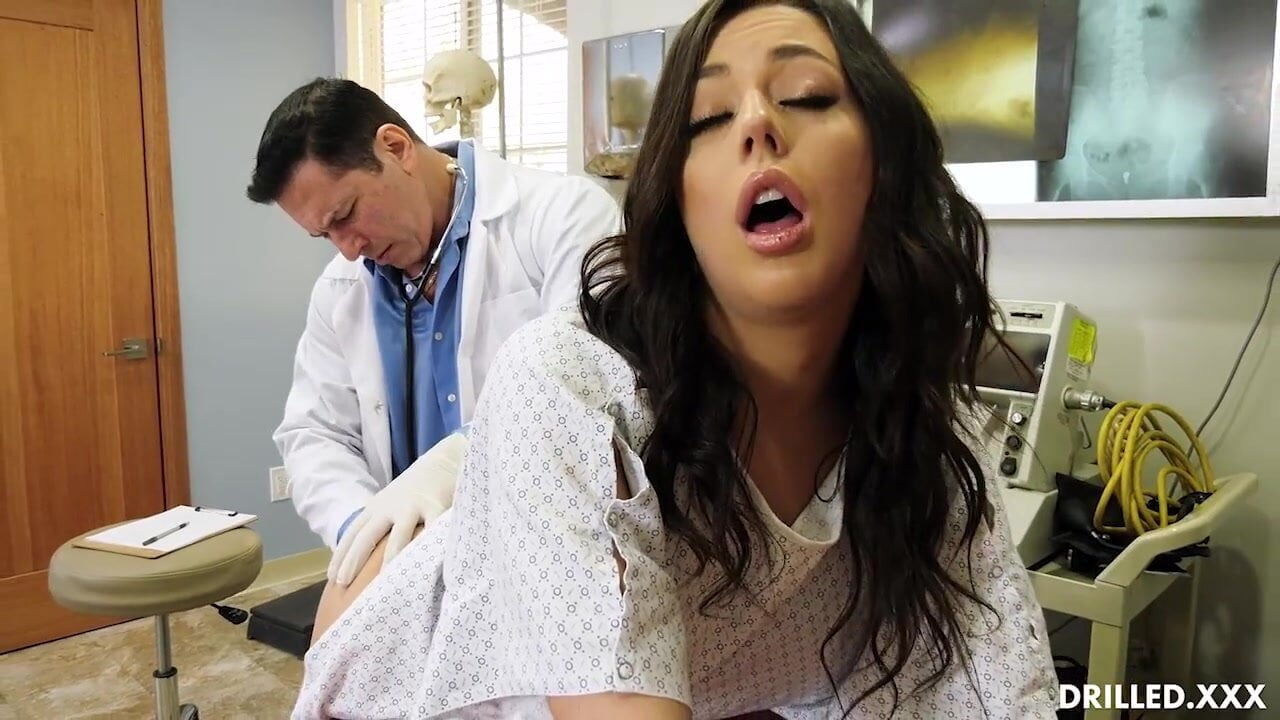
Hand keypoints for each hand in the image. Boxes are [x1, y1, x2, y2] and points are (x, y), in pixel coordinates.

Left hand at [327, 432, 467, 585]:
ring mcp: (412, 507)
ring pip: (399, 537)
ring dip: (390, 560)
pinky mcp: (436, 507)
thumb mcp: (391, 503)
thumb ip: (379, 525)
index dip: (341, 556)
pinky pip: (432, 532)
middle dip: (353, 561)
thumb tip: (363, 559)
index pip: (352, 534)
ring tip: (384, 583)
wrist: (444, 460)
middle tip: (343, 583)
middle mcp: (389, 508)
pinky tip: (425, 566)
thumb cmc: (417, 489)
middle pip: (367, 537)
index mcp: (375, 508)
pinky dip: (428, 549)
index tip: (332, 579)